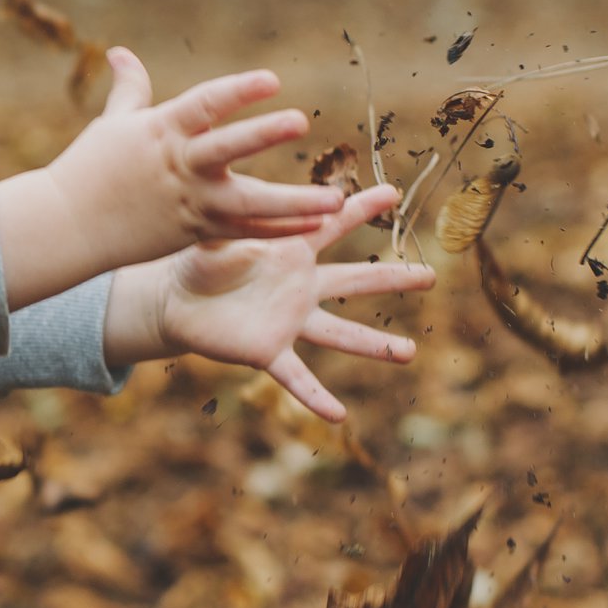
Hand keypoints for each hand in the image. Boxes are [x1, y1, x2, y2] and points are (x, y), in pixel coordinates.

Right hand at [0, 47, 343, 308]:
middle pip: (227, 148)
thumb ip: (129, 89)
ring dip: (293, 202)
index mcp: (162, 130)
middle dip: (263, 134)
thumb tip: (119, 52)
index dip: (238, 91)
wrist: (66, 227)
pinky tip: (316, 224)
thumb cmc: (89, 169)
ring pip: (248, 203)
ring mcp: (190, 201)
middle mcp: (181, 165)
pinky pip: (244, 233)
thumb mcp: (112, 124)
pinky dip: (278, 229)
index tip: (271, 80)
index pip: (205, 104)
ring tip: (335, 199)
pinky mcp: (195, 231)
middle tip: (300, 120)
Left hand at [108, 183, 435, 421]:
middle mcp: (301, 289)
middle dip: (393, 278)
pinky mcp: (268, 351)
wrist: (176, 302)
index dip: (360, 209)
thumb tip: (256, 202)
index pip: (332, 226)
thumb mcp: (218, 237)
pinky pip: (296, 377)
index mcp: (291, 252)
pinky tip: (339, 415)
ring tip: (409, 353)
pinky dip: (316, 397)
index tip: (392, 192)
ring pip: (339, 334)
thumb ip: (240, 223)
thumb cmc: (199, 262)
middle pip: (355, 282)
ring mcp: (289, 322)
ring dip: (374, 345)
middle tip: (431, 275)